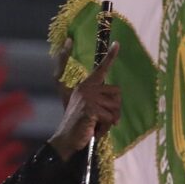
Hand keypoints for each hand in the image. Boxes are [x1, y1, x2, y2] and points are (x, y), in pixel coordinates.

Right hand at [50, 40, 120, 159]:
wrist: (66, 140)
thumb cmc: (80, 125)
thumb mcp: (90, 110)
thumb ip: (102, 104)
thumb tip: (117, 112)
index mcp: (86, 86)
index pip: (101, 69)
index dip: (110, 56)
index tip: (117, 44)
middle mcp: (86, 88)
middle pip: (117, 93)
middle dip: (115, 109)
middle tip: (102, 119)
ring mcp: (88, 98)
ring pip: (116, 107)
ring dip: (110, 120)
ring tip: (96, 125)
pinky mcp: (90, 109)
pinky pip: (110, 118)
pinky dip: (106, 128)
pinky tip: (94, 130)